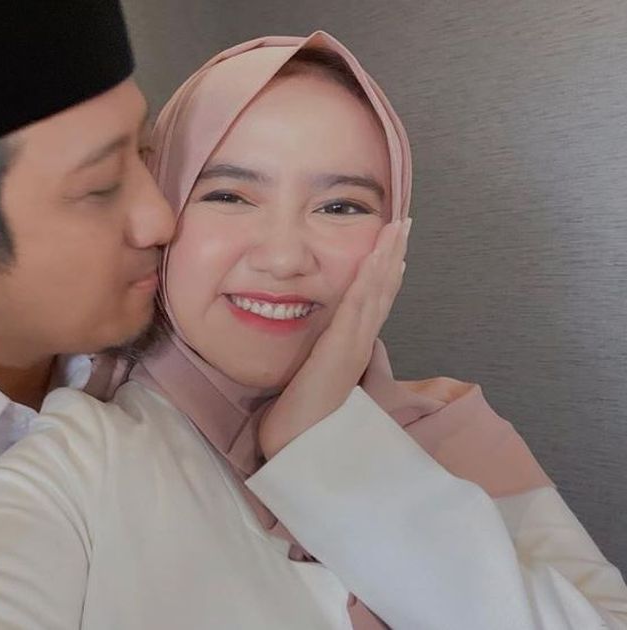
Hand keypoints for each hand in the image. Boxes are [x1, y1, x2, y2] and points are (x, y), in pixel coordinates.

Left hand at [258, 217, 410, 458]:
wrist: (300, 443)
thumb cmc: (300, 415)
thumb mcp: (312, 375)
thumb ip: (319, 356)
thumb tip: (319, 344)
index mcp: (351, 348)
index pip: (373, 303)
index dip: (385, 274)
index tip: (394, 248)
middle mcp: (359, 343)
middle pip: (383, 291)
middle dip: (394, 255)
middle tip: (405, 224)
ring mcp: (354, 345)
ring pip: (377, 293)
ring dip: (388, 257)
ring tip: (398, 228)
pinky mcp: (342, 348)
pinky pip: (359, 306)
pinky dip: (371, 280)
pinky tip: (378, 257)